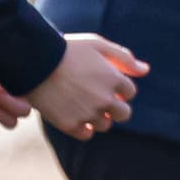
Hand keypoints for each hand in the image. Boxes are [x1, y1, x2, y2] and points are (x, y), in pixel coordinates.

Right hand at [28, 34, 147, 139]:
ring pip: (105, 125)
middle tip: (99, 99)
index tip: (104, 83)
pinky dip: (83, 128)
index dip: (119, 88)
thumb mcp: (97, 44)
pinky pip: (86, 135)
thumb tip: (146, 70)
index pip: (130, 92)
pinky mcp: (70, 124)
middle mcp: (104, 99)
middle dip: (116, 107)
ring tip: (83, 104)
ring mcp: (87, 113)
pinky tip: (75, 116)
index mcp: (114, 79)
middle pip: (124, 114)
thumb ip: (124, 58)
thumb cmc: (66, 49)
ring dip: (99, 117)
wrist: (34, 61)